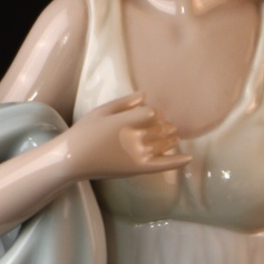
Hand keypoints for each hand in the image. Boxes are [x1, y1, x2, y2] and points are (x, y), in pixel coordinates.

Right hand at [65, 92, 190, 180]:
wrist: (74, 159)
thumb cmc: (85, 132)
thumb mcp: (101, 111)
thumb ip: (124, 102)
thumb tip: (145, 94)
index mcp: (125, 121)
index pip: (152, 112)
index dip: (153, 112)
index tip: (150, 113)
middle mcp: (134, 137)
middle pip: (160, 127)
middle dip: (163, 124)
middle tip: (161, 123)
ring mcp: (138, 154)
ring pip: (164, 143)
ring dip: (170, 137)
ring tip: (171, 134)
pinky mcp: (139, 169)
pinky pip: (164, 165)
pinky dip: (177, 162)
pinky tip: (189, 158)